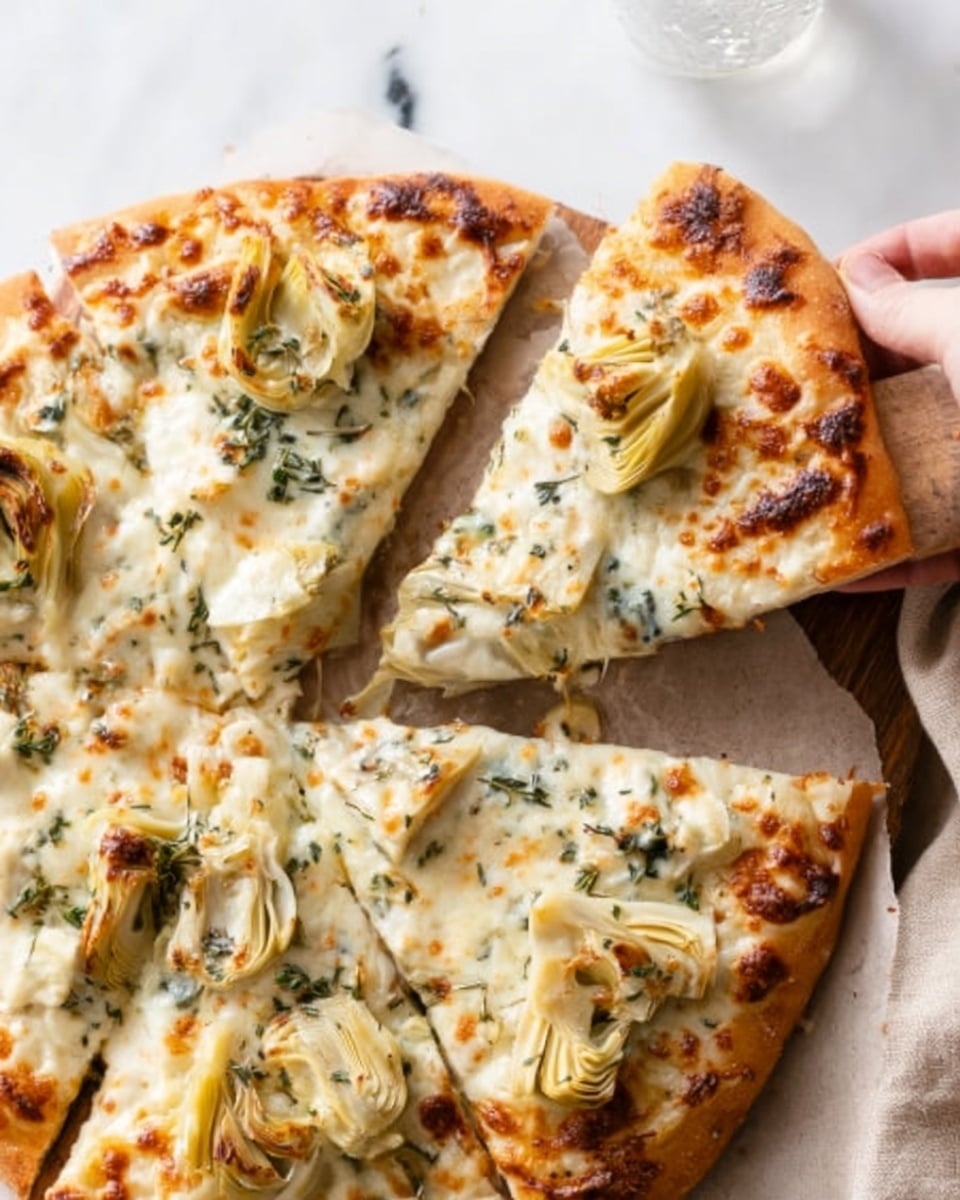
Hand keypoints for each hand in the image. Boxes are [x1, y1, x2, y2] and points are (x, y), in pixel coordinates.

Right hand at [837, 212, 959, 588]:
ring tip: (805, 475)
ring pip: (929, 459)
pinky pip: (945, 546)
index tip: (843, 270)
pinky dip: (899, 562)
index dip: (903, 246)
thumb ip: (915, 308)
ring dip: (869, 474)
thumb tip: (860, 285)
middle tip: (806, 379)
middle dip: (867, 373)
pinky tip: (849, 573)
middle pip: (932, 364)